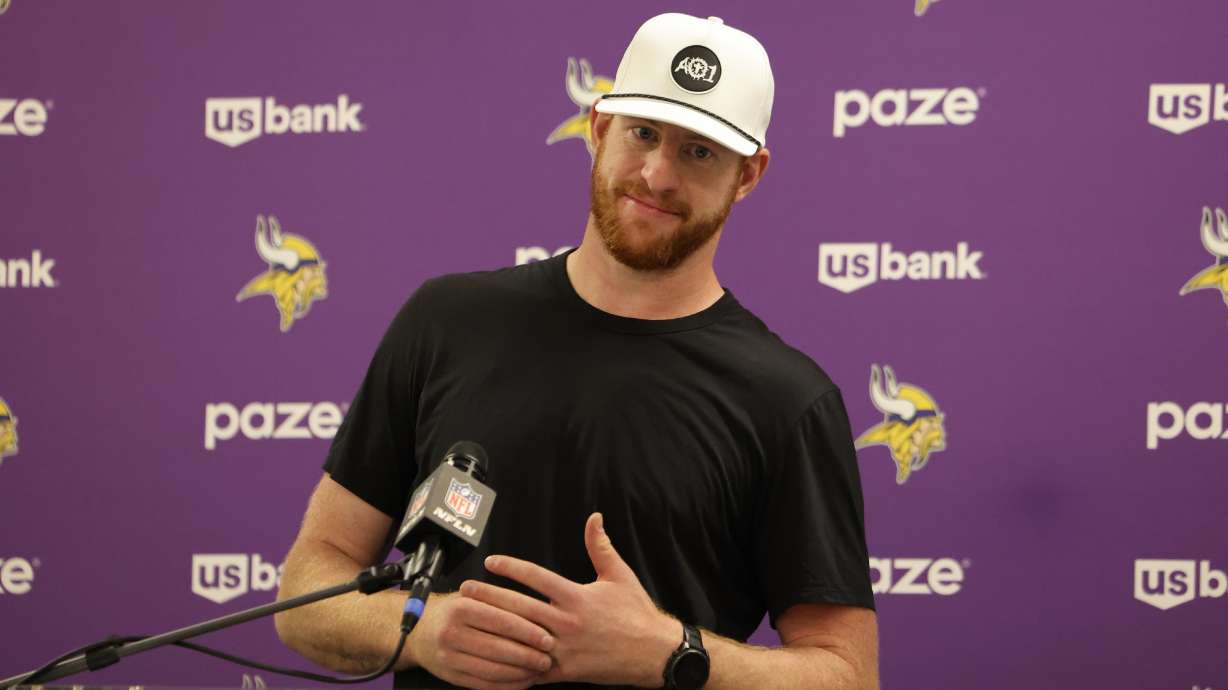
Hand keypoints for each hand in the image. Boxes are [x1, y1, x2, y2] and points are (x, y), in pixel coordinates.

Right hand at [404, 590, 556, 689]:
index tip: (548, 638)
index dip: (528, 632)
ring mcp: (449, 657)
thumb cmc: (453, 611)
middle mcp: (452, 633)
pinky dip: (507, 686)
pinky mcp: (450, 676)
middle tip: (548, 658)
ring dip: (520, 673)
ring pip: (492, 670)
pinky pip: (484, 685)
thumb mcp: (472, 596)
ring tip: (539, 670)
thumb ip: (500, 600)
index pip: (502, 621)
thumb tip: (539, 610)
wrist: (418, 631)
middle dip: (528, 656)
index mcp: (461, 608)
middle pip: (498, 648)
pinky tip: (523, 682)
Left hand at [461, 513, 679, 687]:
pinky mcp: (564, 671)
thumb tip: (594, 518)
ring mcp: (564, 649)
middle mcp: (567, 622)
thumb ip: (600, 547)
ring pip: (520, 637)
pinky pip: (532, 668)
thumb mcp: (620, 575)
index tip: (491, 562)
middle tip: (466, 590)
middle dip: (490, 598)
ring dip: (494, 628)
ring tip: (472, 620)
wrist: (653, 653)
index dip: (511, 567)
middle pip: (519, 607)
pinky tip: (492, 659)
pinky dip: (511, 664)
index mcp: (578, 597)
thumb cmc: (636, 613)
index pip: (536, 577)